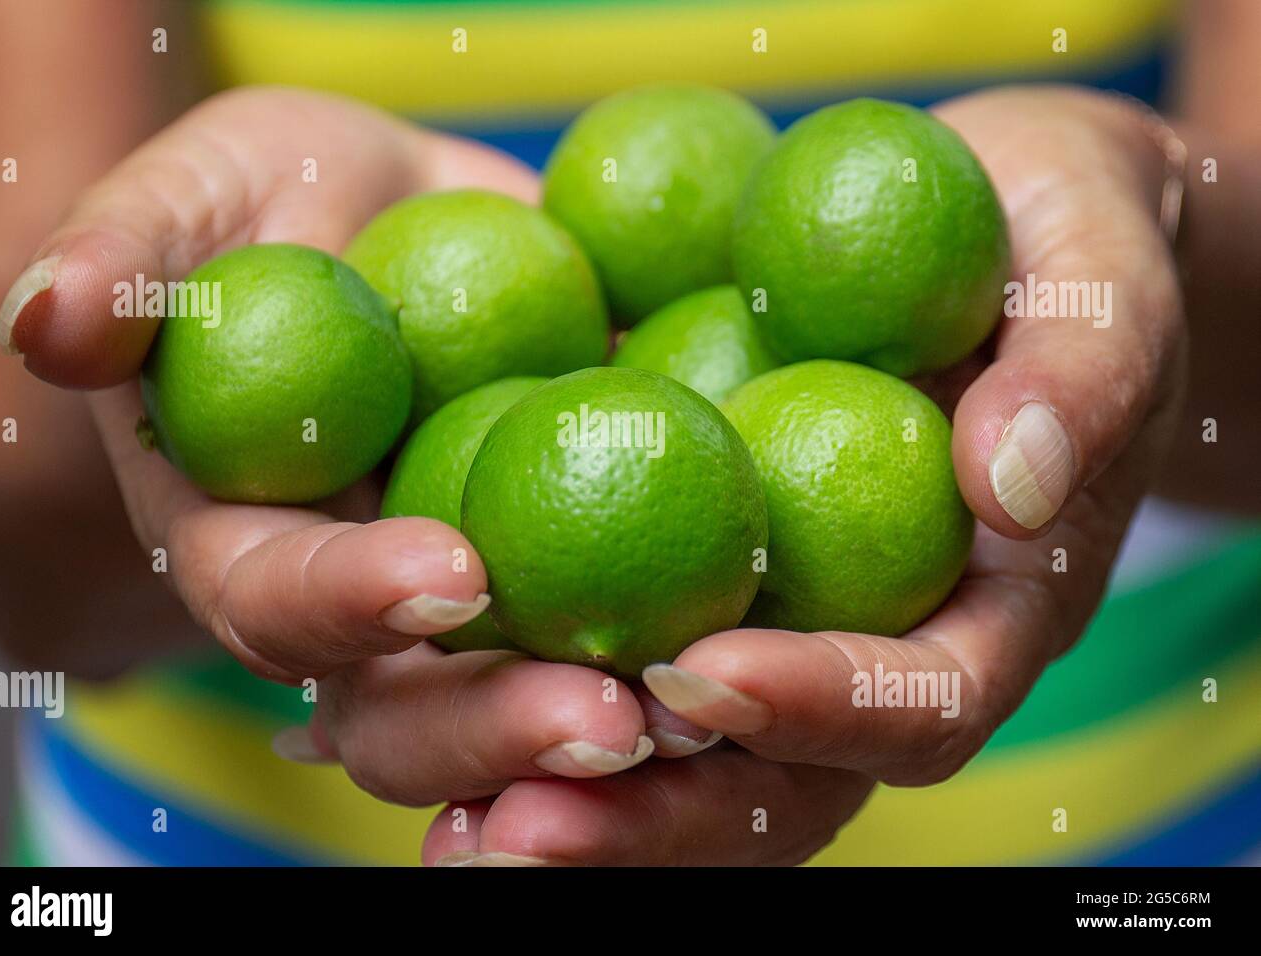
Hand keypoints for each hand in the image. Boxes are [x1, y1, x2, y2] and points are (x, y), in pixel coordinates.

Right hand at [0, 87, 711, 810]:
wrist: (398, 223)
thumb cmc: (277, 208)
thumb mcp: (201, 198)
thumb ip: (131, 259)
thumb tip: (50, 319)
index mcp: (244, 541)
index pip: (274, 600)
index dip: (348, 601)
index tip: (448, 572)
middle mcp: (354, 612)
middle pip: (402, 712)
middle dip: (498, 726)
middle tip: (615, 717)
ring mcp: (468, 614)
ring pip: (519, 713)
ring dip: (610, 736)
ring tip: (711, 723)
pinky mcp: (575, 574)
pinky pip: (625, 642)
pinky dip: (697, 673)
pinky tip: (781, 676)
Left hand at [419, 86, 1186, 864]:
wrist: (994, 231)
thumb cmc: (1056, 246)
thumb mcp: (1097, 279)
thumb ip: (1077, 373)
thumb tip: (1007, 483)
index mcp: (990, 613)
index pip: (917, 703)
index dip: (817, 708)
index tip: (699, 677)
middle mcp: (874, 654)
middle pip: (776, 788)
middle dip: (655, 817)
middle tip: (521, 825)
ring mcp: (779, 629)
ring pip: (677, 763)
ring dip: (560, 792)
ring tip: (445, 821)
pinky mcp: (690, 580)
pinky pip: (603, 658)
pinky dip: (508, 696)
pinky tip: (394, 694)